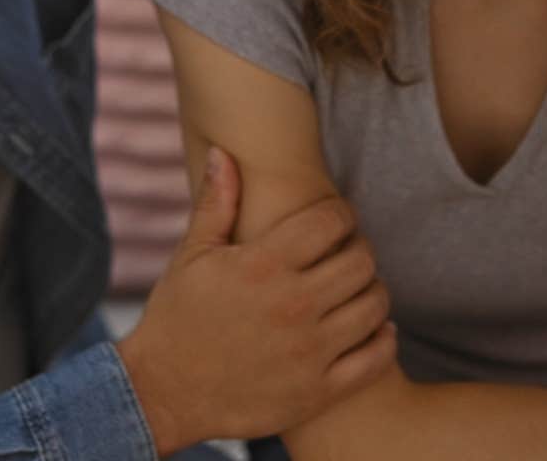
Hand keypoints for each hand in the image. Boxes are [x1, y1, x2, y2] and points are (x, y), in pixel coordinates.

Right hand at [117, 147, 396, 452]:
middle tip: (348, 253)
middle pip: (362, 260)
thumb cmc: (177, 317)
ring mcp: (308, 351)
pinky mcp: (317, 391)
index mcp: (262, 266)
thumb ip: (216, 204)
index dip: (341, 214)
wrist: (163, 392)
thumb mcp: (191, 256)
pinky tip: (372, 330)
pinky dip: (383, 340)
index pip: (332, 221)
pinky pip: (375, 358)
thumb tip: (225, 153)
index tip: (335, 220)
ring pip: (375, 306)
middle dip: (359, 249)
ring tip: (356, 289)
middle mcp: (292, 305)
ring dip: (372, 291)